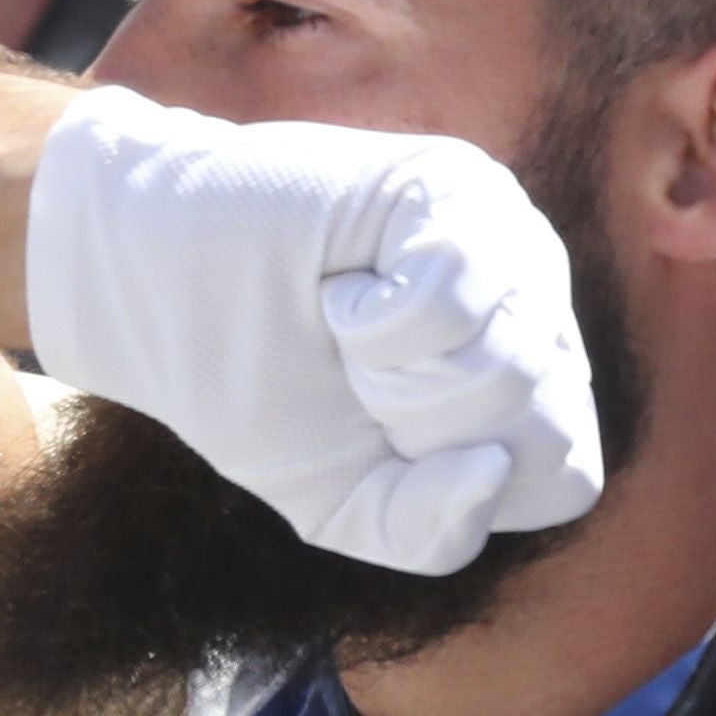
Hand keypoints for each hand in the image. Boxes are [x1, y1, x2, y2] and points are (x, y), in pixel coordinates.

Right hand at [26, 88, 604, 574]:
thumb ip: (429, 531)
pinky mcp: (454, 184)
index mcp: (530, 387)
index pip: (563, 478)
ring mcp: (507, 238)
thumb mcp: (342, 504)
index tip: (380, 443)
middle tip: (353, 380)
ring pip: (507, 366)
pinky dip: (375, 320)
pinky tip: (340, 286)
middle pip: (541, 429)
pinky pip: (458, 300)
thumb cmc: (252, 387)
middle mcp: (538, 309)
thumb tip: (492, 471)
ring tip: (343, 328)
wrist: (152, 294)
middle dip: (422, 433)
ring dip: (392, 375)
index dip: (457, 489)